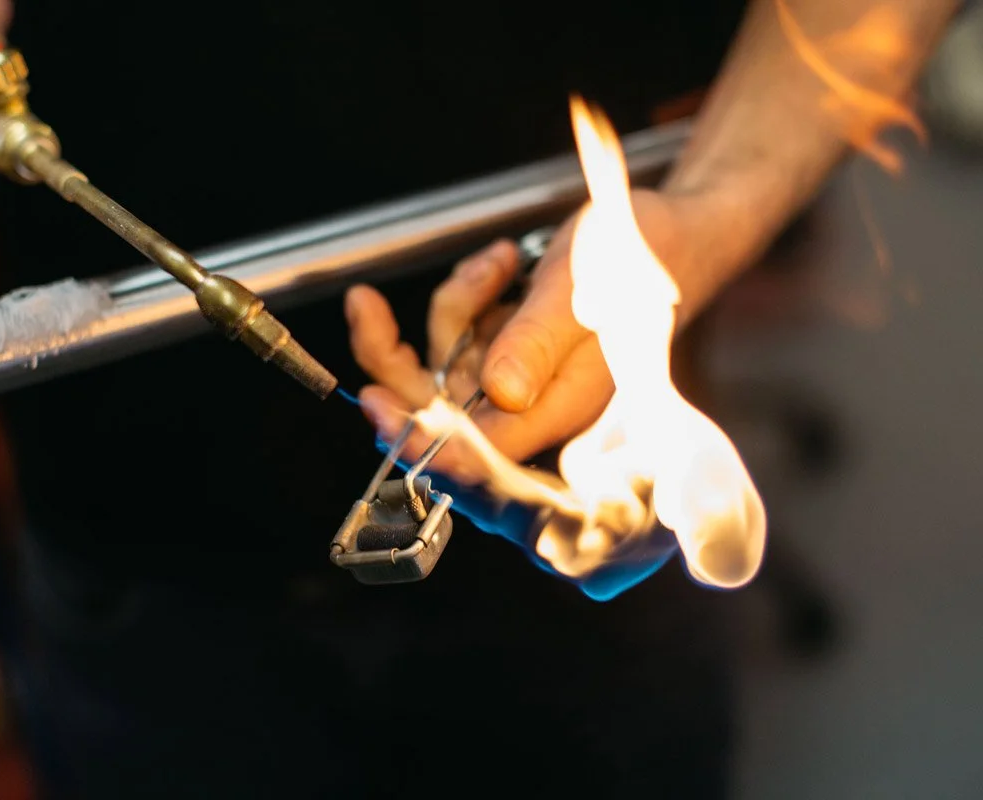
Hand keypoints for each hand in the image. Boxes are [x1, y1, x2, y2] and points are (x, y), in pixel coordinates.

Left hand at [346, 188, 695, 487]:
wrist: (673, 232)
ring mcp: (518, 382)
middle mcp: (534, 406)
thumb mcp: (583, 292)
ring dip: (455, 306)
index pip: (474, 449)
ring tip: (499, 264)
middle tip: (365, 309)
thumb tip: (501, 394)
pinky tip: (505, 266)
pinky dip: (470, 297)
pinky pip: (461, 335)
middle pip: (437, 408)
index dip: (417, 435)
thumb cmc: (641, 260)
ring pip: (443, 363)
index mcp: (559, 409)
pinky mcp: (511, 356)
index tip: (374, 404)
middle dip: (397, 357)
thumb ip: (539, 344)